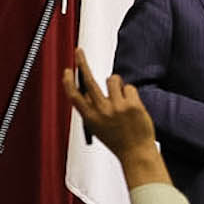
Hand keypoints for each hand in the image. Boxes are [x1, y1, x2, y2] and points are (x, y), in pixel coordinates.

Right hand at [64, 52, 169, 184]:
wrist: (137, 152)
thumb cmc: (118, 140)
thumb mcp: (98, 127)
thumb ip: (92, 109)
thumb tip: (88, 89)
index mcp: (90, 118)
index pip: (74, 96)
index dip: (68, 82)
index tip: (66, 70)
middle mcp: (101, 111)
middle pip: (88, 80)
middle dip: (81, 63)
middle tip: (78, 50)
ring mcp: (117, 107)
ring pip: (113, 79)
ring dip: (117, 85)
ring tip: (122, 101)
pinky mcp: (132, 104)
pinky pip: (129, 87)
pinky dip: (131, 94)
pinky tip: (134, 107)